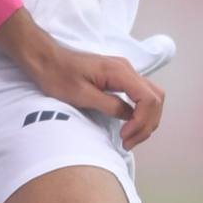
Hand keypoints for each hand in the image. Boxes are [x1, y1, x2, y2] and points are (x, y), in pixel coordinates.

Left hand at [35, 50, 165, 150]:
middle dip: (147, 124)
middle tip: (128, 142)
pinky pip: (141, 96)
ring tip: (129, 138)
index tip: (124, 136)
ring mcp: (125, 73)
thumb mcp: (81, 95)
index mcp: (119, 72)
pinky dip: (140, 113)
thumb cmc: (58, 75)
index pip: (149, 99)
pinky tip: (128, 126)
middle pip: (155, 99)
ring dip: (146, 120)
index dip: (141, 121)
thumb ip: (109, 105)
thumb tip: (129, 117)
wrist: (46, 60)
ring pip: (152, 98)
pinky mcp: (120, 78)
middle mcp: (127, 70)